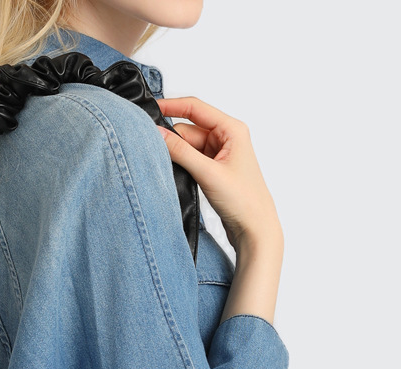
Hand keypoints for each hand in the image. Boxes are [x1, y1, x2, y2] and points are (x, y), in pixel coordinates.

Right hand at [155, 96, 282, 251]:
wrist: (255, 227)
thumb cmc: (243, 200)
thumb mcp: (207, 173)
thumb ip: (180, 152)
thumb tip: (156, 133)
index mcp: (231, 129)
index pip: (195, 108)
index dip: (171, 106)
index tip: (149, 109)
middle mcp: (225, 137)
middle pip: (187, 128)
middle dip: (171, 139)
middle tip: (156, 153)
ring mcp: (218, 153)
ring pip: (186, 145)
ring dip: (176, 155)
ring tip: (171, 169)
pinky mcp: (213, 168)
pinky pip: (190, 159)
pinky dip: (181, 164)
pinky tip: (177, 174)